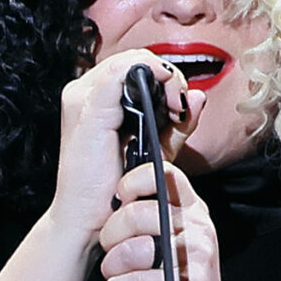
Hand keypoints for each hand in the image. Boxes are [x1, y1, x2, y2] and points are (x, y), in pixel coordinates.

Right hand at [48, 52, 200, 243]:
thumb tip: (198, 96)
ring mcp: (82, 96)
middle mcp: (83, 91)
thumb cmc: (111, 192)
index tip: (179, 109)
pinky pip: (124, 70)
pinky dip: (154, 76)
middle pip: (136, 59)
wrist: (84, 221)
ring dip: (165, 77)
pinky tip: (169, 102)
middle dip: (167, 78)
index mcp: (95, 99)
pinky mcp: (90, 107)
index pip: (135, 67)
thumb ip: (176, 124)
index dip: (164, 79)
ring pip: (133, 59)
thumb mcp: (154, 151)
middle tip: (180, 110)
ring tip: (175, 109)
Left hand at [99, 160, 240, 280]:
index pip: (163, 174)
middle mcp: (199, 228)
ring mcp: (196, 256)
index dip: (132, 182)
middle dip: (112, 232)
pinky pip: (136, 280)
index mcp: (194, 211)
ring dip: (113, 264)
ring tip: (114, 273)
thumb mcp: (176, 239)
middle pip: (138, 212)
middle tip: (109, 247)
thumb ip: (155, 214)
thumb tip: (113, 194)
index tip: (118, 199)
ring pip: (136, 247)